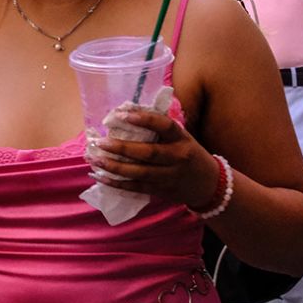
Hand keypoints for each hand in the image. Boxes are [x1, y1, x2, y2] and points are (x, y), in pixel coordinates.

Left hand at [86, 108, 221, 208]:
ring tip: (94, 159)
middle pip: (148, 152)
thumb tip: (127, 112)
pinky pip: (136, 187)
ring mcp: (169, 176)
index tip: (122, 114)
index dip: (144, 119)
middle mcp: (177, 157)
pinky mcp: (161, 190)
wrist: (208, 184)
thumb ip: (160, 129)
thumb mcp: (182, 138)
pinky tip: (101, 177)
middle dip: (121, 148)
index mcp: (182, 139)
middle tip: (100, 142)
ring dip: (114, 166)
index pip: (165, 126)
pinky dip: (117, 183)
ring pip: (139, 172)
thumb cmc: (188, 154)